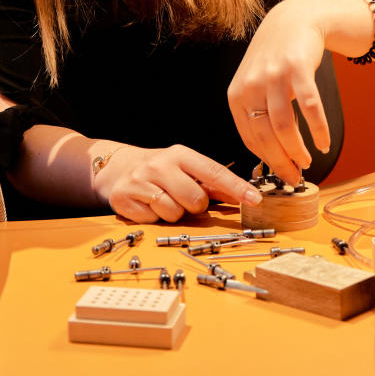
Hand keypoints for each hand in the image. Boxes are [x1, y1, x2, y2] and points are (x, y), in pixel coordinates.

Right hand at [93, 144, 262, 223]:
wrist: (118, 167)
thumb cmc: (162, 171)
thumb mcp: (186, 168)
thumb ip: (214, 183)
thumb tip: (246, 196)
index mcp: (180, 154)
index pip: (214, 172)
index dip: (236, 188)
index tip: (255, 200)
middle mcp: (160, 164)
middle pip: (195, 200)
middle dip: (194, 206)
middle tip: (183, 198)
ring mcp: (140, 181)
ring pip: (173, 213)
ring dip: (173, 214)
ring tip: (164, 201)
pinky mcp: (124, 199)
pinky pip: (152, 221)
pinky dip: (153, 218)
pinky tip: (148, 206)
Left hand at [227, 0, 331, 183]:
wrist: (292, 21)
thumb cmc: (274, 59)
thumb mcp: (255, 85)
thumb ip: (258, 114)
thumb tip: (270, 154)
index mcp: (237, 94)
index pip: (249, 138)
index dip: (266, 161)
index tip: (280, 175)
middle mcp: (252, 86)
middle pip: (265, 136)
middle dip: (281, 162)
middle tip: (295, 177)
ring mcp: (274, 76)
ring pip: (284, 126)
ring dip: (297, 150)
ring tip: (307, 162)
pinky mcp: (297, 68)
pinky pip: (309, 107)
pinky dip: (318, 129)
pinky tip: (323, 142)